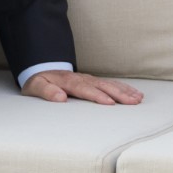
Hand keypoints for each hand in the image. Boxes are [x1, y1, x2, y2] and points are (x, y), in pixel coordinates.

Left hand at [22, 70, 144, 105]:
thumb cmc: (38, 82)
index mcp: (67, 81)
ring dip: (124, 91)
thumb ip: (46, 91)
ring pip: (109, 84)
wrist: (40, 70)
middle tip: (132, 102)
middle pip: (102, 86)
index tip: (109, 103)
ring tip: (138, 99)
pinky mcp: (93, 80)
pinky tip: (134, 93)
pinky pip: (111, 83)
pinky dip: (123, 87)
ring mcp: (88, 78)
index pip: (85, 89)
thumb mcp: (34, 87)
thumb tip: (60, 97)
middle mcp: (81, 78)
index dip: (98, 95)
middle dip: (118, 94)